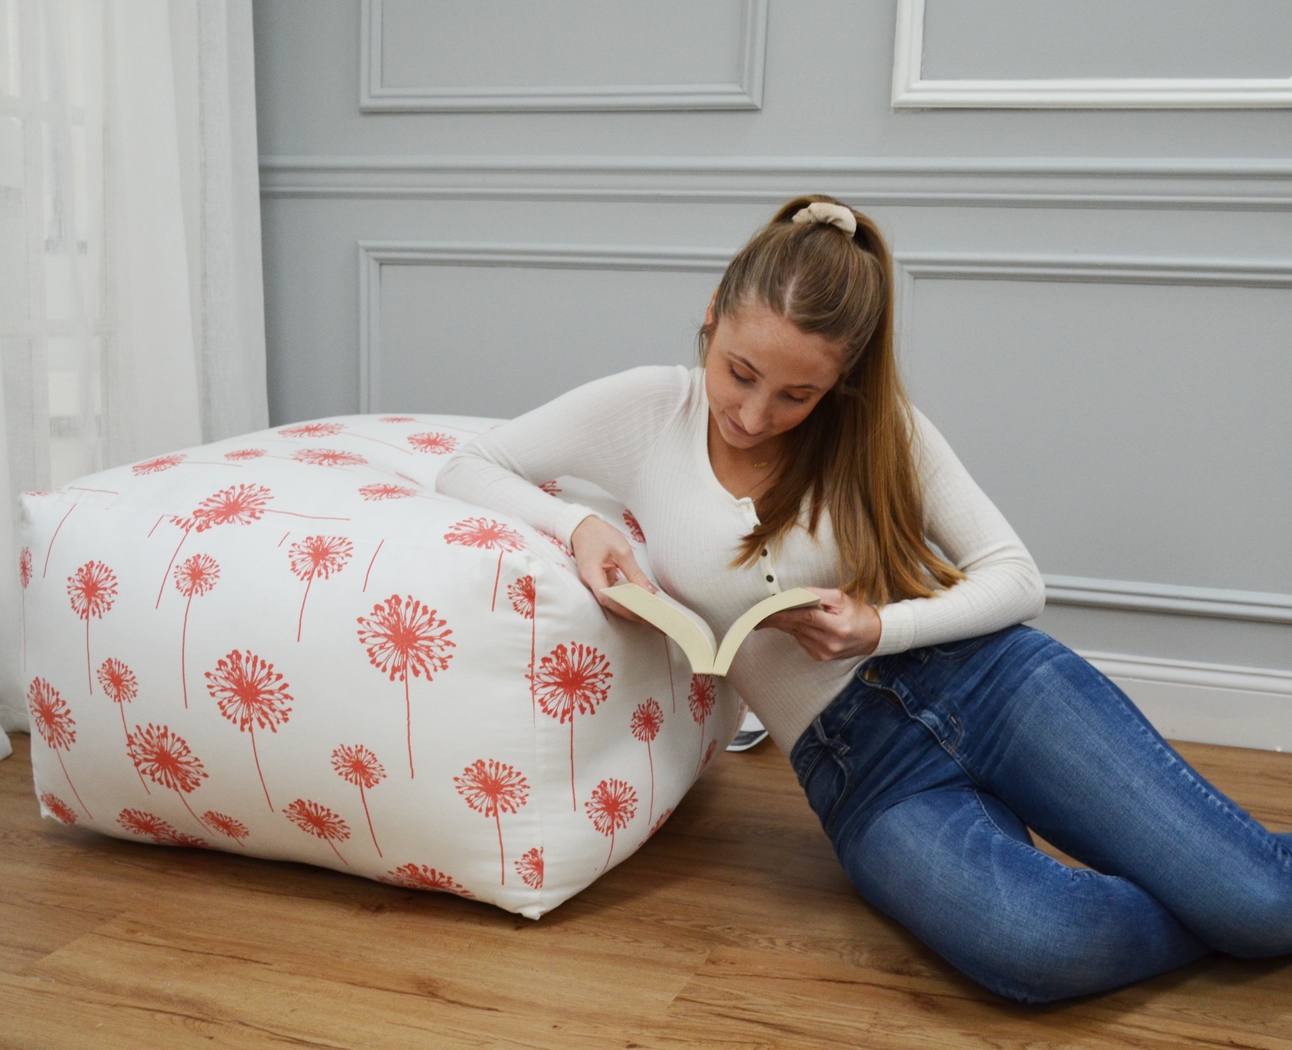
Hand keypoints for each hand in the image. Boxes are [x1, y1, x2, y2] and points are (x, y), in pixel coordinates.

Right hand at [570, 515, 656, 622]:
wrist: (582, 527)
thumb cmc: (599, 534)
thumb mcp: (621, 549)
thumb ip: (635, 572)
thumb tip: (650, 592)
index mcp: (591, 574)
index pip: (607, 598)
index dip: (625, 608)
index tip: (645, 614)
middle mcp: (590, 583)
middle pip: (612, 605)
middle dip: (633, 614)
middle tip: (655, 621)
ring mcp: (594, 584)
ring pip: (614, 603)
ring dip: (632, 610)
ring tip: (653, 616)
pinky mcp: (600, 583)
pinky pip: (614, 596)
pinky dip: (628, 600)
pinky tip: (643, 604)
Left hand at [757, 587, 880, 660]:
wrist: (873, 636)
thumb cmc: (857, 612)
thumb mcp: (841, 597)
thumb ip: (817, 594)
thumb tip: (793, 594)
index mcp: (837, 626)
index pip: (804, 617)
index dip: (783, 612)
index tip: (766, 609)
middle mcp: (830, 643)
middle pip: (796, 626)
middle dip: (776, 619)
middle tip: (757, 614)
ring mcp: (824, 652)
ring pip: (796, 633)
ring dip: (783, 624)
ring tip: (768, 616)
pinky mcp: (821, 657)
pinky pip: (801, 640)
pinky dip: (795, 630)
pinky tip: (792, 624)